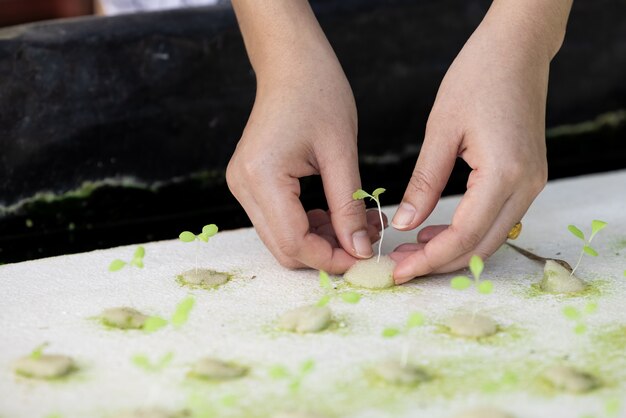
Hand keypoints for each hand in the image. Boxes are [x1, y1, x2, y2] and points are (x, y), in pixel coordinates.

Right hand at [226, 46, 381, 273]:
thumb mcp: (341, 153)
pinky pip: (278, 221)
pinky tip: (332, 213)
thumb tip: (360, 250)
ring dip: (318, 240)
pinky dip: (307, 226)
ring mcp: (242, 185)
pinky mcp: (249, 182)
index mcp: (262, 177)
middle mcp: (243, 186)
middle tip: (364, 243)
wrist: (290, 63)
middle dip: (326, 253)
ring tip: (355, 224)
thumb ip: (349, 207)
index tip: (364, 258)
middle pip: (283, 248)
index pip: (294, 242)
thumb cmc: (318, 93)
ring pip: (281, 238)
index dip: (331, 258)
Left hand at [389, 12, 553, 282]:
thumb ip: (423, 184)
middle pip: (481, 247)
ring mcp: (532, 184)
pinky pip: (497, 220)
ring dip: (452, 250)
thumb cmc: (478, 77)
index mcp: (504, 174)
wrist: (518, 49)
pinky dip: (467, 233)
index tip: (397, 271)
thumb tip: (404, 224)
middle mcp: (526, 186)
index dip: (429, 259)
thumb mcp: (441, 131)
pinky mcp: (528, 178)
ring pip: (491, 239)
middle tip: (400, 266)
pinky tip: (435, 229)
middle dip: (439, 263)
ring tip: (412, 249)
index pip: (465, 236)